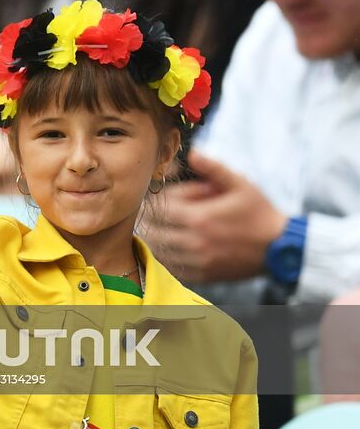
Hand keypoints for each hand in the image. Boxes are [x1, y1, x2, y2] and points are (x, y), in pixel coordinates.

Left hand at [142, 149, 286, 283]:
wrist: (281, 247)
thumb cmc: (259, 213)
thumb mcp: (239, 184)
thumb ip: (213, 167)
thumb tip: (192, 153)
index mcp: (200, 218)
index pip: (161, 210)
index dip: (155, 202)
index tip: (154, 196)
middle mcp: (195, 242)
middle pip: (155, 232)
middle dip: (150, 221)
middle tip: (147, 213)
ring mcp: (199, 262)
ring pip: (161, 253)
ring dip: (154, 241)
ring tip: (154, 229)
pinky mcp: (204, 275)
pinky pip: (174, 269)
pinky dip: (165, 259)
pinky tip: (167, 249)